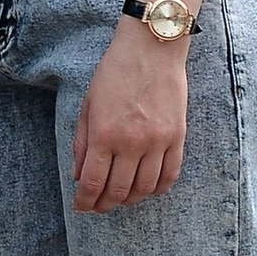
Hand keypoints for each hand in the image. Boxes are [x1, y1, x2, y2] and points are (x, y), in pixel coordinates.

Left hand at [72, 19, 190, 209]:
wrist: (151, 48)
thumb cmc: (115, 72)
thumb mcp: (88, 104)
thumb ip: (82, 142)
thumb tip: (79, 175)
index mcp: (105, 133)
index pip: (93, 182)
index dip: (86, 200)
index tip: (81, 206)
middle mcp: (131, 143)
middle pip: (118, 190)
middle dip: (105, 204)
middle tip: (98, 206)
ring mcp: (157, 142)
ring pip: (145, 188)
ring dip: (130, 199)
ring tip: (120, 198)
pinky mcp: (177, 138)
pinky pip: (169, 175)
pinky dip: (157, 189)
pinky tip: (147, 189)